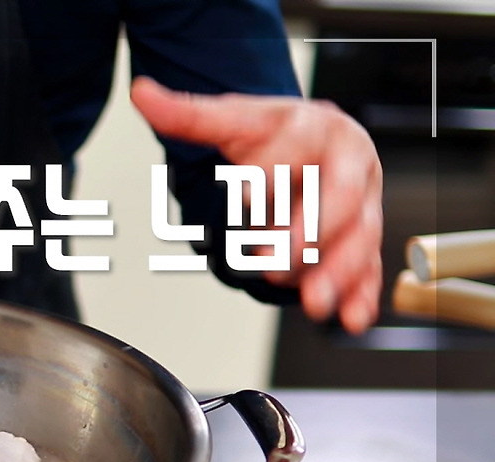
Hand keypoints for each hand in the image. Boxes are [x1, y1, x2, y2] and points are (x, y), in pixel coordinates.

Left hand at [130, 76, 382, 334]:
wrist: (314, 140)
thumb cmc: (275, 132)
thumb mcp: (232, 119)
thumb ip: (188, 114)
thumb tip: (142, 95)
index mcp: (314, 127)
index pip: (295, 147)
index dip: (270, 173)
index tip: (244, 197)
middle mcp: (346, 163)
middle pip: (338, 199)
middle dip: (308, 233)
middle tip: (271, 261)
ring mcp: (360, 201)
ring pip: (357, 238)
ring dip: (337, 272)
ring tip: (312, 300)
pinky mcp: (362, 236)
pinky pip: (368, 266)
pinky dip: (361, 294)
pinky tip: (349, 317)